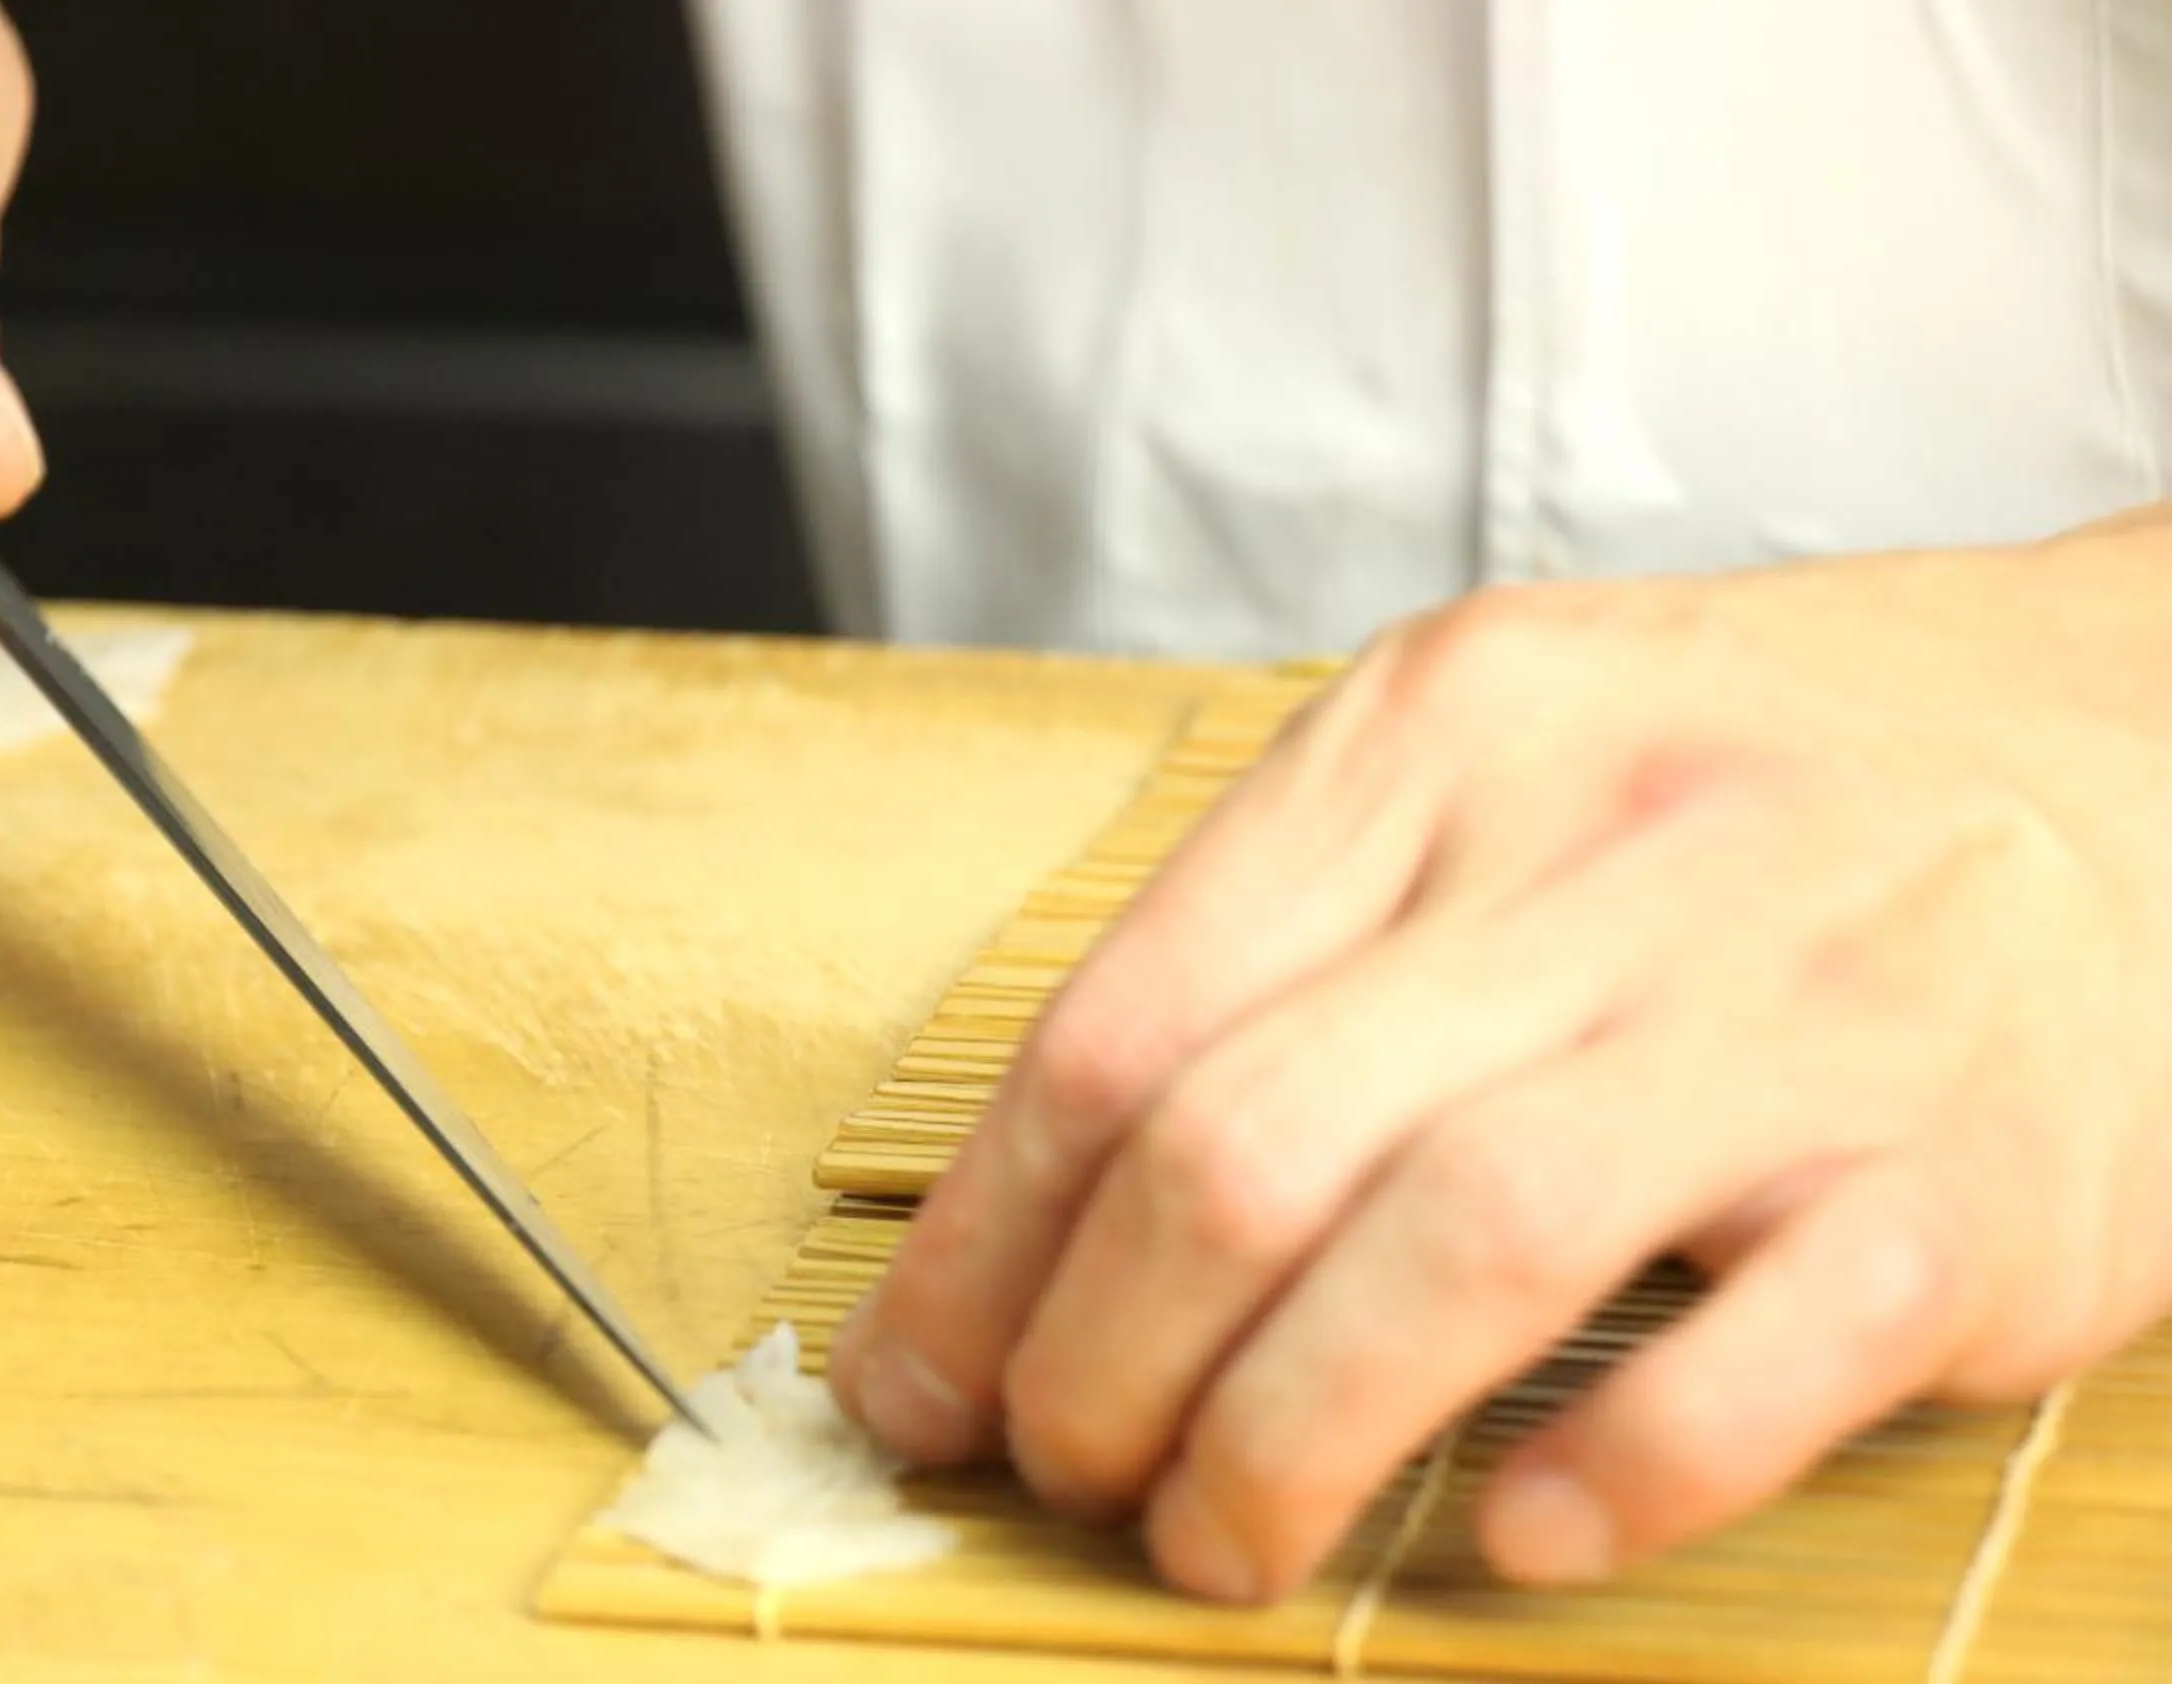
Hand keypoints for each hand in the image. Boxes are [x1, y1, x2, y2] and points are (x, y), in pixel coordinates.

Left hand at [826, 523, 2171, 1600]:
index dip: (982, 1245)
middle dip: (1095, 1365)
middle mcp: (1606, 852)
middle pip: (1244, 1150)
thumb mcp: (1498, 772)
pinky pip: (1753, 1361)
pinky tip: (1517, 1533)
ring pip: (1458, 1247)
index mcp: (1438, 741)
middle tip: (1065, 1472)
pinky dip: (1606, 1472)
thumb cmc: (1765, 796)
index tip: (918, 1378)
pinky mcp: (1976, 1184)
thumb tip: (1048, 1221)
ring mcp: (1802, 1014)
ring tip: (1220, 1538)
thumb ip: (1296, 950)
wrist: (2155, 743)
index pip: (1121, 1024)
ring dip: (1285, 1441)